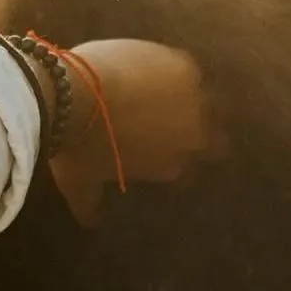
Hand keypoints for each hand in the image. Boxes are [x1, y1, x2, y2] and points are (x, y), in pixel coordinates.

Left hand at [46, 40, 221, 225]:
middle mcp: (191, 136)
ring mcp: (192, 99)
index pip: (189, 171)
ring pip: (212, 103)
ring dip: (197, 102)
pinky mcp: (183, 66)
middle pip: (216, 141)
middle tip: (182, 127)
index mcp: (171, 166)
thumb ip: (90, 206)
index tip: (167, 157)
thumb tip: (91, 224)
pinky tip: (165, 69)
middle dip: (205, 137)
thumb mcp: (79, 184)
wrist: (74, 94)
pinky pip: (191, 71)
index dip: (179, 163)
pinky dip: (179, 72)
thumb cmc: (76, 147)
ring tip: (179, 96)